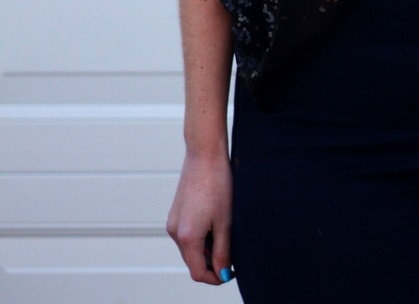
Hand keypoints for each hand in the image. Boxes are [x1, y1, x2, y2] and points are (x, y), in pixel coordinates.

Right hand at [167, 149, 233, 284]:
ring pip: (189, 248)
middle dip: (211, 263)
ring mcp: (173, 221)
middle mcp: (175, 231)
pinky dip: (200, 236)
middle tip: (232, 253)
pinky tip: (215, 222)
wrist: (204, 153)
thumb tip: (222, 274)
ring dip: (206, 249)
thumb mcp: (225, 221)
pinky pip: (186, 234)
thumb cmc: (217, 183)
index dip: (215, 277)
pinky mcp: (175, 212)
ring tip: (225, 232)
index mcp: (187, 237)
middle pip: (192, 261)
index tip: (230, 272)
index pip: (198, 272)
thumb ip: (223, 251)